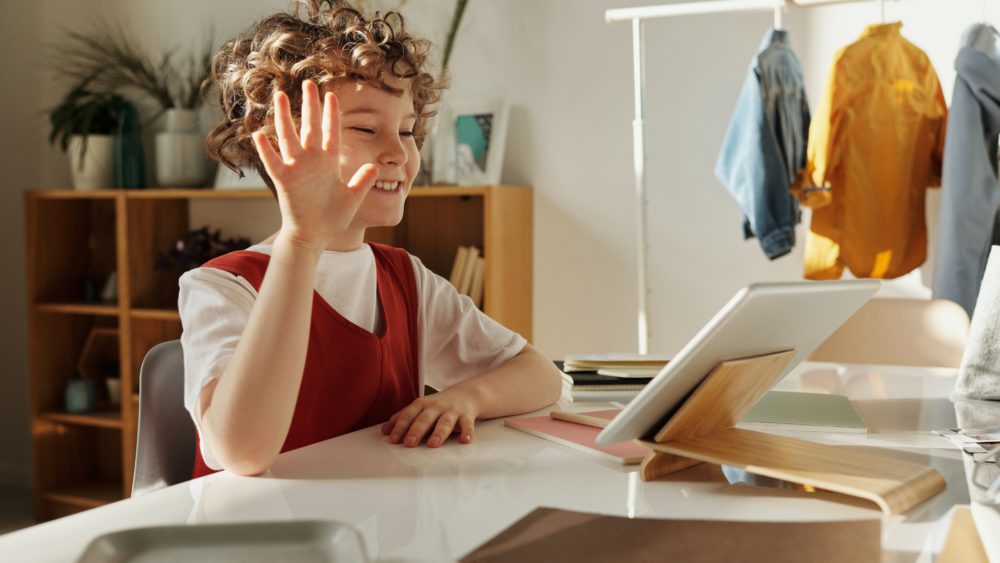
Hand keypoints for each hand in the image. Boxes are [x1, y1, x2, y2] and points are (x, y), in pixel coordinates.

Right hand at [252, 79, 378, 252]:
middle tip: (308, 84)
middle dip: (310, 105)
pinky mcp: (284, 181)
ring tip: (280, 96)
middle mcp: (312, 161)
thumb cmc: (332, 217)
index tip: (332, 95)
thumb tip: (374, 167)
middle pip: (310, 127)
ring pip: (289, 137)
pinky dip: (266, 150)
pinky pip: (273, 162)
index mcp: (329, 162)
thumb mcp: (352, 197)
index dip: (331, 114)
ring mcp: (297, 169)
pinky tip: (259, 134)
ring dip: (284, 117)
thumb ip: (362, 181)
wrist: (315, 235)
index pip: (331, 132)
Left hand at [380, 390, 479, 447]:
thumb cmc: (438, 405)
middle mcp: (436, 407)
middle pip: (425, 419)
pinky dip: (467, 432)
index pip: (409, 415)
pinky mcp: (466, 416)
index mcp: (422, 405)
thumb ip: (403, 418)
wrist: (466, 394)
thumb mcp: (420, 408)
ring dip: (439, 433)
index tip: (393, 439)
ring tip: (433, 444)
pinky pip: (467, 424)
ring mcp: (452, 411)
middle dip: (417, 430)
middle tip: (409, 443)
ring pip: (445, 422)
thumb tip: (384, 431)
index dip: (400, 427)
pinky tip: (465, 440)